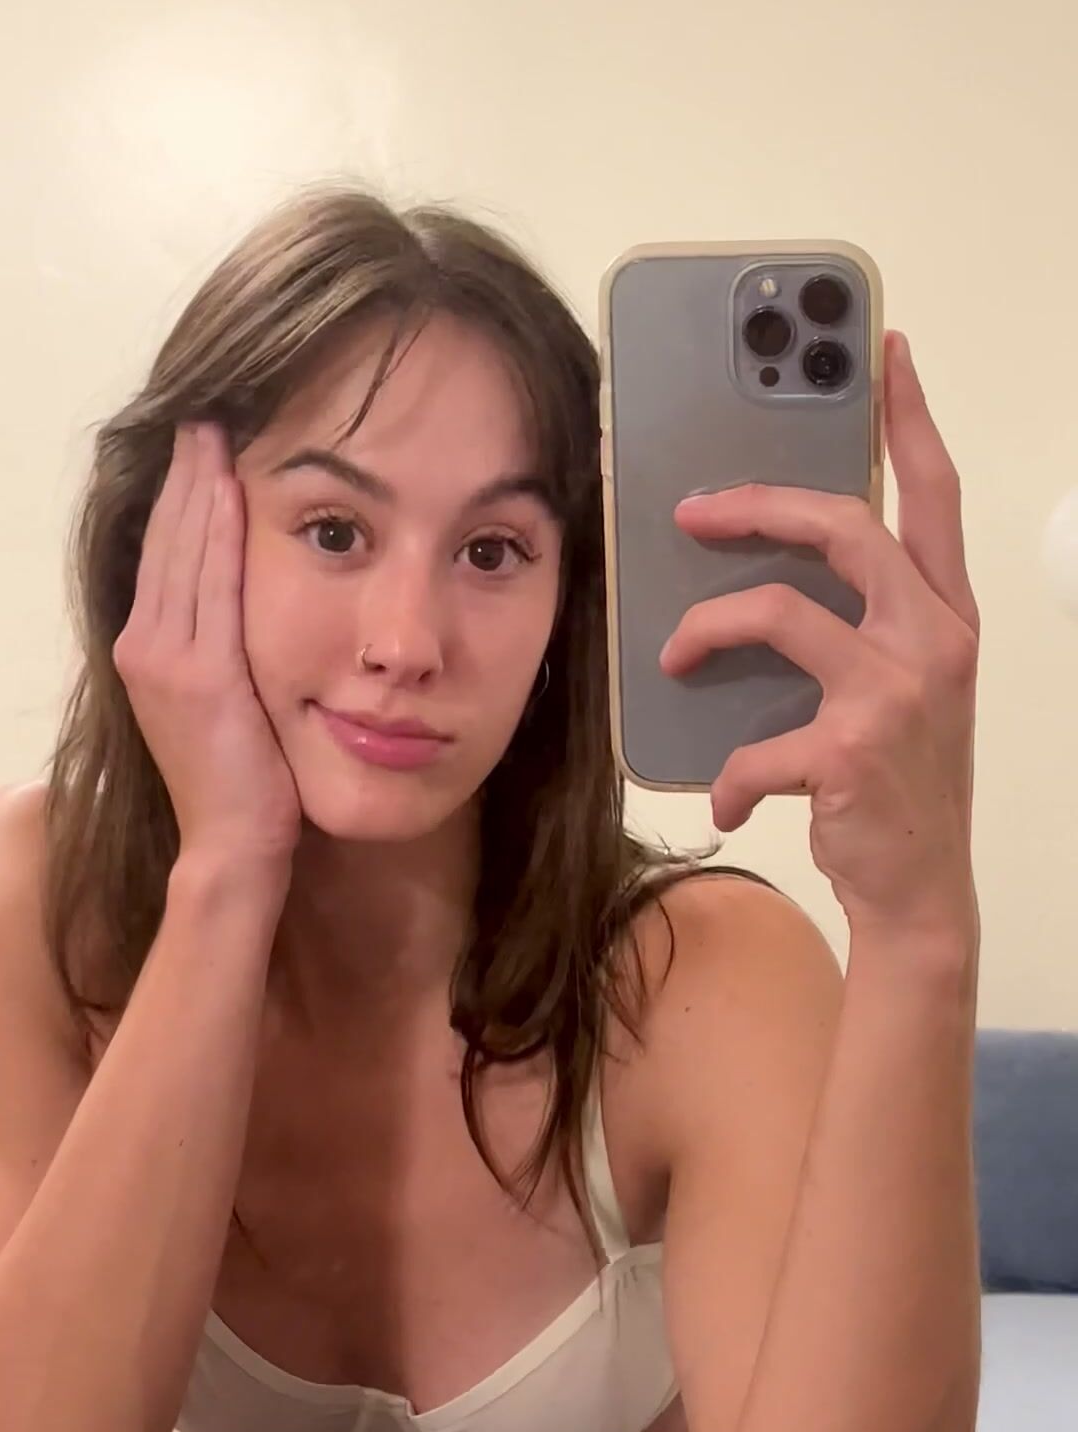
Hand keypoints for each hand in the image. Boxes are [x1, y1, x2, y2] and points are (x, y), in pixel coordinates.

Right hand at [113, 422, 301, 874]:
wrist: (233, 842)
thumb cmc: (244, 778)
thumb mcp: (225, 698)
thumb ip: (223, 646)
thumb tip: (247, 600)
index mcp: (146, 650)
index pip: (164, 554)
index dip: (180, 496)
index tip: (201, 445)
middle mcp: (143, 646)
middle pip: (166, 540)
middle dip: (186, 475)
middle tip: (205, 414)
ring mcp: (165, 660)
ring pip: (183, 552)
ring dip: (199, 486)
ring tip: (214, 431)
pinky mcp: (198, 675)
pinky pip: (211, 585)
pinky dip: (219, 532)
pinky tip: (231, 488)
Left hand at [660, 331, 978, 936]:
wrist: (920, 889)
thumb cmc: (898, 782)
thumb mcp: (903, 689)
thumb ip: (863, 624)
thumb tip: (766, 571)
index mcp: (946, 614)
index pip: (933, 494)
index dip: (907, 418)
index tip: (881, 352)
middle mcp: (933, 638)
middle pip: (840, 527)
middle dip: (755, 506)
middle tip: (692, 510)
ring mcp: (895, 692)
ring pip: (776, 612)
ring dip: (706, 628)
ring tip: (673, 656)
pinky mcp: (847, 749)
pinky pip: (754, 739)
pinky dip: (727, 774)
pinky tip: (725, 801)